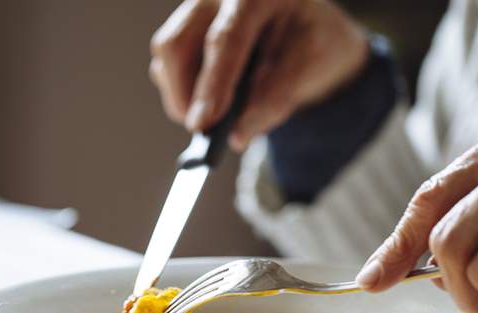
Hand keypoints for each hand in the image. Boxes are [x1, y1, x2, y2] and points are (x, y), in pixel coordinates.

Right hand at [149, 0, 367, 150]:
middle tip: (201, 131)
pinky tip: (212, 100)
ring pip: (168, 55)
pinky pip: (166, 64)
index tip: (203, 122)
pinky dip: (185, 91)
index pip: (227, 37)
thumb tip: (238, 135)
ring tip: (214, 118)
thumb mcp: (310, 67)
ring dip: (183, 96)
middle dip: (185, 95)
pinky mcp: (181, 28)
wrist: (305, 27)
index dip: (213, 83)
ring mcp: (194, 8)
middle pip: (179, 44)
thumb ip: (276, 98)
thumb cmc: (310, 42)